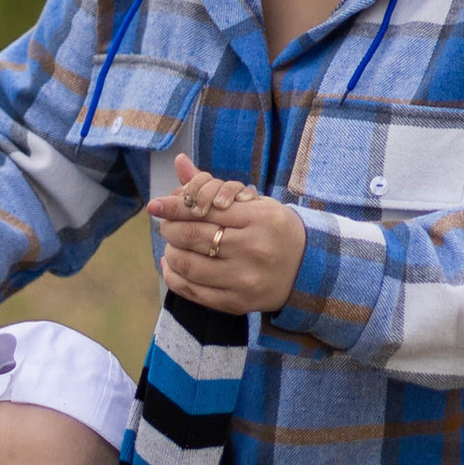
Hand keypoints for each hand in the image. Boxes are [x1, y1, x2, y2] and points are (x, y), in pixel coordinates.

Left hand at [149, 156, 305, 316]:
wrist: (307, 268)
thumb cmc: (274, 229)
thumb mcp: (254, 203)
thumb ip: (213, 187)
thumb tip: (178, 161)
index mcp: (260, 218)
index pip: (205, 208)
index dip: (174, 206)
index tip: (156, 205)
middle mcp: (254, 249)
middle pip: (193, 236)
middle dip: (170, 228)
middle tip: (165, 224)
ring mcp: (245, 279)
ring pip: (188, 265)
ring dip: (170, 252)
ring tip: (171, 245)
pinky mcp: (237, 302)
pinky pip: (194, 292)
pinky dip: (174, 277)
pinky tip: (172, 266)